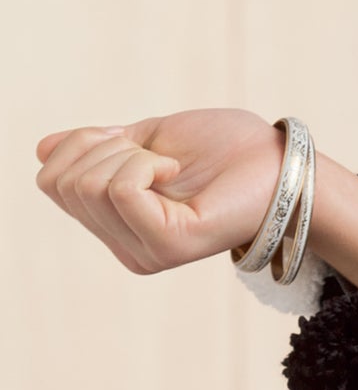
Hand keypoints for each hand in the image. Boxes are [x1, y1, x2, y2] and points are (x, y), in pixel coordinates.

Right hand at [36, 110, 283, 272]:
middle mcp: (126, 249)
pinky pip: (121, 190)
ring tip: (174, 166)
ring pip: (89, 184)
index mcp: (117, 227)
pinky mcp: (169, 246)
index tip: (134, 140)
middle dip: (104, 146)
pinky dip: (145, 163)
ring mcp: (146, 252)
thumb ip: (99, 148)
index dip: (82, 143)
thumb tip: (43, 148)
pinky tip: (177, 172)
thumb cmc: (227, 148)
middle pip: (64, 183)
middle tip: (159, 154)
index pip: (52, 181)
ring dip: (130, 153)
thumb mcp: (147, 138)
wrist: (282, 160)